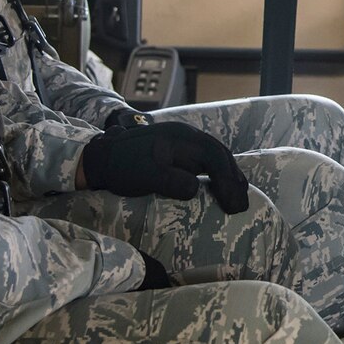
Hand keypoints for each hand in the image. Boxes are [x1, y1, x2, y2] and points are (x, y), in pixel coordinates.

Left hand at [79, 122, 249, 213]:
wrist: (102, 158)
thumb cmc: (122, 167)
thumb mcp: (144, 175)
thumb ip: (169, 181)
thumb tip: (195, 188)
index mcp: (181, 138)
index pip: (214, 156)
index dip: (227, 180)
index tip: (232, 204)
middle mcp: (187, 137)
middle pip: (220, 155)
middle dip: (234, 180)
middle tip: (241, 206)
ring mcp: (185, 144)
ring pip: (216, 158)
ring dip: (229, 178)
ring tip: (238, 200)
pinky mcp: (181, 154)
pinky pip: (207, 163)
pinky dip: (219, 176)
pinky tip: (223, 190)